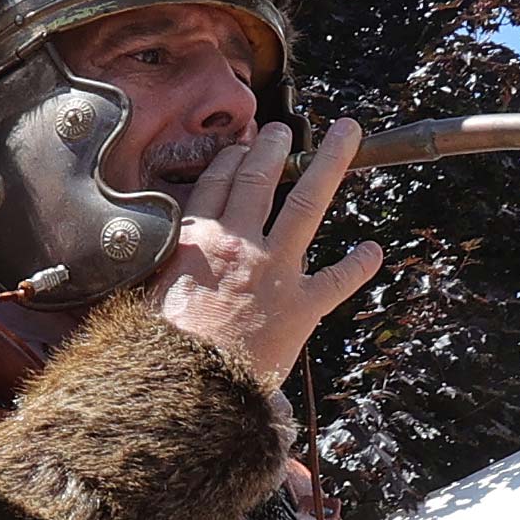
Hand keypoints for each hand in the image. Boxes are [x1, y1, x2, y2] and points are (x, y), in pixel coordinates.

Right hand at [149, 117, 381, 389]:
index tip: (240, 144)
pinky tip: (373, 250)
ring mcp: (275, 271)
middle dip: (273, 146)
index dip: (231, 158)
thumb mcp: (146, 298)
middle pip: (258, 178)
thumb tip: (159, 269)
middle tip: (282, 131)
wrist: (188, 389)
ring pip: (306, 204)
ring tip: (345, 136)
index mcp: (197, 241)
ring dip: (329, 164)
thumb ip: (159, 275)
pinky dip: (360, 264)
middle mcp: (239, 245)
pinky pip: (339, 279)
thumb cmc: (162, 350)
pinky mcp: (303, 306)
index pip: (216, 184)